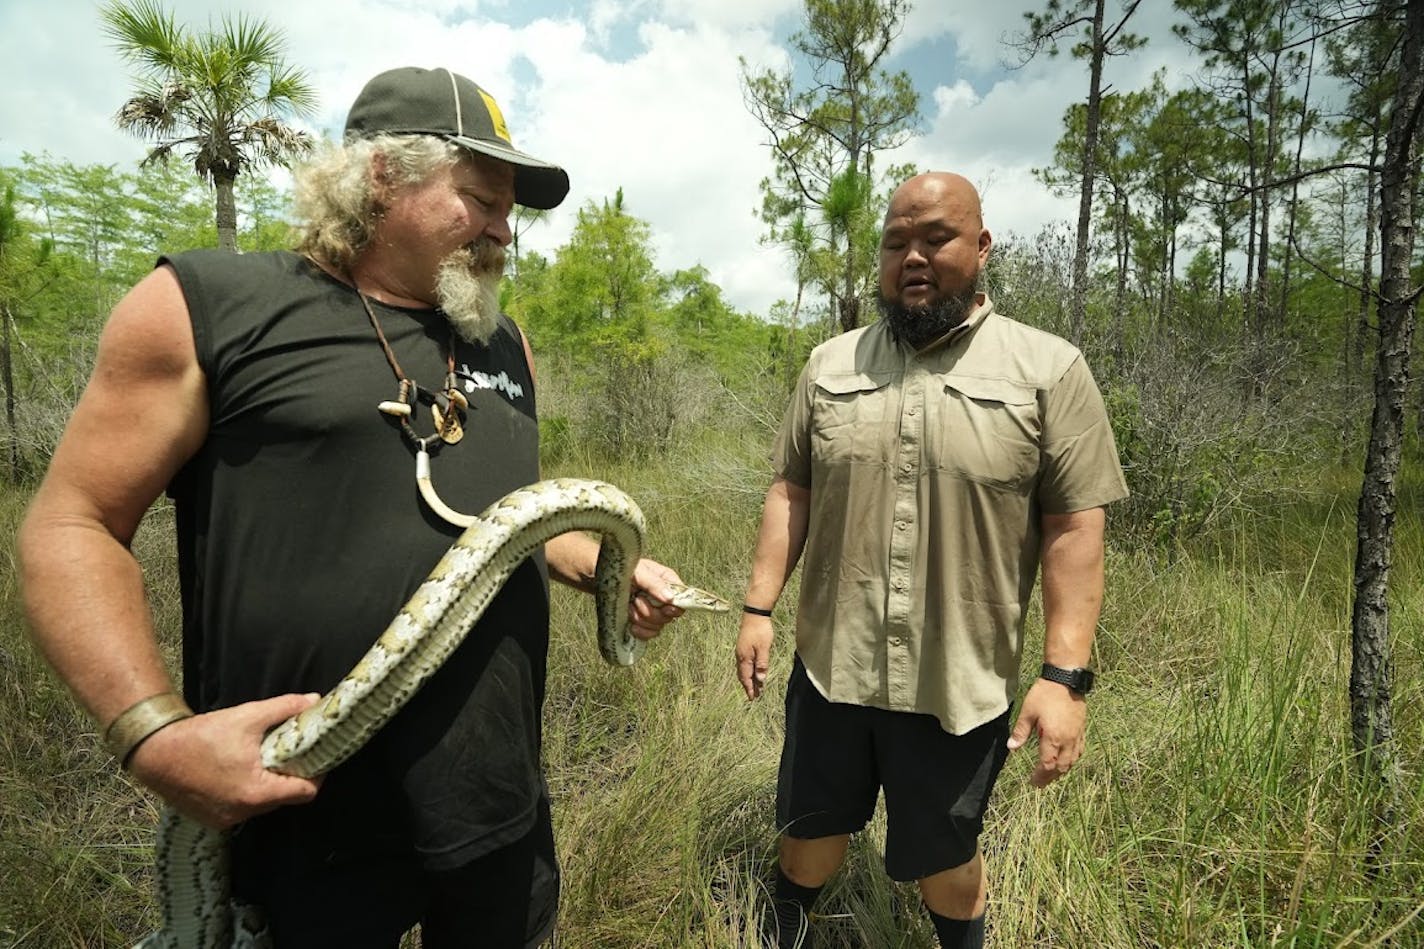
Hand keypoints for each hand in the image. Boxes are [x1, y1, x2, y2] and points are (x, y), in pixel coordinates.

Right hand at [126, 692, 323, 828]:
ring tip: (262, 760)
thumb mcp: (248, 716)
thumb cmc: (203, 735)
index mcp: (256, 792)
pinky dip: (246, 793)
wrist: (155, 751)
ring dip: (267, 785)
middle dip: (290, 777)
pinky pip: (241, 808)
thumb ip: (285, 708)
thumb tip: (314, 699)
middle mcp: (243, 813)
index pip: (305, 793)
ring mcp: (225, 820)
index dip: (316, 775)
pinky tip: (238, 771)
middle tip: (289, 754)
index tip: (315, 757)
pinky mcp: (211, 820)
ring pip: (262, 804)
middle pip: (284, 798)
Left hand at [627, 558, 686, 639]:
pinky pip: (649, 634)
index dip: (675, 607)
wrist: (600, 578)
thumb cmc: (620, 569)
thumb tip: (671, 599)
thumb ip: (654, 584)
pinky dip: (639, 631)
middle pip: (669, 617)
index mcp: (667, 581)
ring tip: (629, 606)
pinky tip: (630, 624)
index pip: (683, 599)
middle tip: (636, 599)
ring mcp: (653, 611)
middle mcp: (663, 597)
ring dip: (640, 619)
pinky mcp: (642, 622)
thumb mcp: (638, 572)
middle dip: (650, 612)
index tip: (665, 608)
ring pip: (658, 627)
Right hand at [735, 613, 773, 700]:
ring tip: (754, 686)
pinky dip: (748, 670)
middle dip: (748, 686)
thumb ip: (762, 664)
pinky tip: (752, 670)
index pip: (746, 677)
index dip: (750, 688)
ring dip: (748, 678)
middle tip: (753, 696)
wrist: (754, 614)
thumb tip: (760, 679)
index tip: (752, 698)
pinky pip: (744, 663)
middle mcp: (740, 656)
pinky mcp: (743, 646)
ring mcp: (741, 651)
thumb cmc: (760, 630)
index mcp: (744, 658)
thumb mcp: (764, 648)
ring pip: (743, 669)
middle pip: (743, 675)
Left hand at [1006, 679, 1086, 787]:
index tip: (1033, 782)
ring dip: (1061, 771)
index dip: (1040, 776)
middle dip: (1050, 777)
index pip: (1047, 765)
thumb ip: (1021, 732)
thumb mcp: (1028, 712)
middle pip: (1061, 767)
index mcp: (1053, 738)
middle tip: (1040, 782)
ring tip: (1051, 775)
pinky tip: (1066, 760)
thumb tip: (1011, 748)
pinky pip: (1079, 752)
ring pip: (1072, 761)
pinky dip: (1071, 760)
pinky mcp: (1082, 730)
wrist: (1066, 680)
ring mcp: (1077, 736)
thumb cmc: (1045, 694)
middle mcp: (1068, 740)